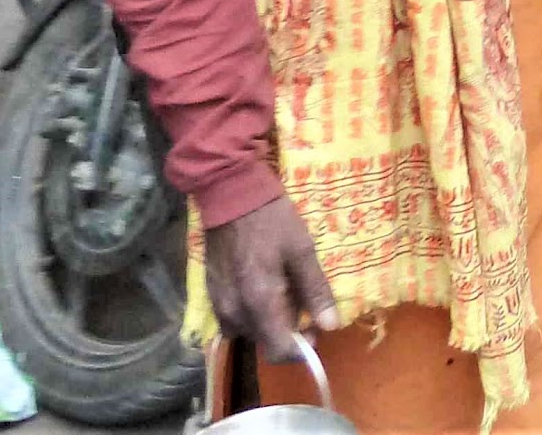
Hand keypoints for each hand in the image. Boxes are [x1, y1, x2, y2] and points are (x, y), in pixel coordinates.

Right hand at [204, 195, 339, 362]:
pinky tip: (259, 288)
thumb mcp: (301, 248)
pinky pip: (232, 318)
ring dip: (267, 323)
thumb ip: (315, 289)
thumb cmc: (270, 218)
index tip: (313, 328)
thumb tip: (330, 325)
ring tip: (281, 293)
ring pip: (248, 332)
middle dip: (286, 333)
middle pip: (264, 343)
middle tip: (301, 304)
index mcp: (260, 301)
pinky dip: (249, 313)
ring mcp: (219, 302)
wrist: (229, 191)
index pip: (279, 351)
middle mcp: (235, 310)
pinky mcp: (211, 292)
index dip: (301, 348)